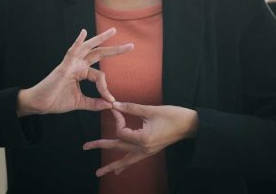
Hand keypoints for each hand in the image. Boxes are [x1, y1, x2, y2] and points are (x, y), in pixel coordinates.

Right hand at [17, 28, 133, 116]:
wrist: (39, 104)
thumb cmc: (56, 100)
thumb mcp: (80, 102)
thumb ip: (94, 102)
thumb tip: (109, 104)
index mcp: (81, 73)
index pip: (100, 75)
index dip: (106, 88)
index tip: (110, 100)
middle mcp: (77, 65)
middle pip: (99, 54)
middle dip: (115, 50)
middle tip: (131, 46)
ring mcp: (71, 64)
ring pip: (89, 48)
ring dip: (102, 39)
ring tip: (113, 31)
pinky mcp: (64, 67)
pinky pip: (72, 51)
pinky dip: (78, 41)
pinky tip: (84, 33)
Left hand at [83, 102, 197, 176]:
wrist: (190, 125)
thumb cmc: (173, 116)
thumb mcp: (151, 110)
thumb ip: (131, 108)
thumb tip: (115, 104)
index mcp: (143, 138)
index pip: (121, 132)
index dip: (116, 120)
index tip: (116, 109)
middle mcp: (143, 148)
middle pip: (118, 147)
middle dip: (100, 146)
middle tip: (85, 146)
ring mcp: (147, 152)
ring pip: (125, 160)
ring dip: (112, 165)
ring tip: (99, 172)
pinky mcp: (150, 151)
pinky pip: (134, 160)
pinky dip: (125, 165)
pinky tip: (118, 171)